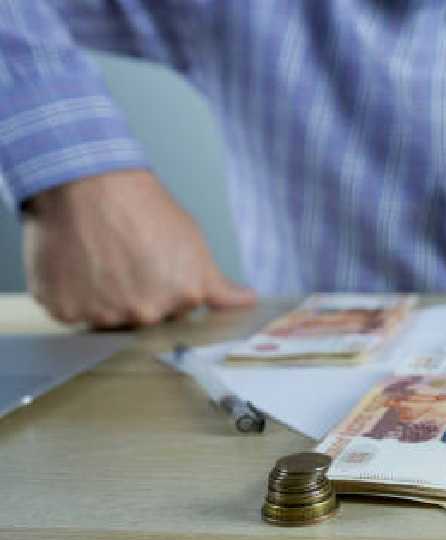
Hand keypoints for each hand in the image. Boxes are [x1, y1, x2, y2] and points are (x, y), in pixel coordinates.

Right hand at [23, 169, 255, 327]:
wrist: (90, 184)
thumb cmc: (145, 208)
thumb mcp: (194, 245)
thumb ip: (219, 286)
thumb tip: (248, 301)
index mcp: (185, 297)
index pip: (178, 312)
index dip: (165, 287)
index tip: (153, 264)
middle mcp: (147, 312)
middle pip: (143, 317)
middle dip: (137, 294)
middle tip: (125, 259)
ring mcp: (106, 314)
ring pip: (107, 318)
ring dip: (103, 296)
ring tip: (100, 258)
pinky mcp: (67, 310)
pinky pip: (73, 312)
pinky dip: (73, 294)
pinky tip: (77, 265)